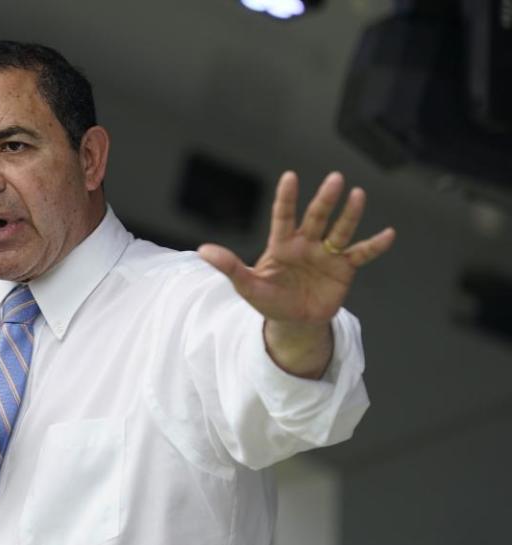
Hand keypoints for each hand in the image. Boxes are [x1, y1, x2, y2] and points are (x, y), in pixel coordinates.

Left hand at [197, 171, 394, 374]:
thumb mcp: (246, 285)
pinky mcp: (344, 269)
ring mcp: (326, 254)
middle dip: (324, 200)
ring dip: (349, 214)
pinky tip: (389, 233)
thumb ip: (229, 266)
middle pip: (316, 218)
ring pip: (340, 230)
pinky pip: (361, 254)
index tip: (290, 177)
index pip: (283, 216)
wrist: (293, 321)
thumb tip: (202, 251)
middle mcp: (306, 243)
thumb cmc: (268, 299)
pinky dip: (374, 245)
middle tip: (334, 179)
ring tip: (358, 194)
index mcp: (282, 244)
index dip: (286, 198)